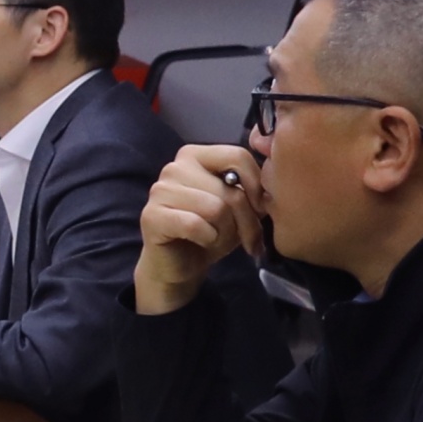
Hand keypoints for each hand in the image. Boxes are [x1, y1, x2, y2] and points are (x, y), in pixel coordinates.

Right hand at [137, 144, 268, 314]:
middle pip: (229, 189)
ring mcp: (160, 190)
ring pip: (215, 208)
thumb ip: (251, 191)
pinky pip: (196, 225)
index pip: (237, 155)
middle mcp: (175, 167)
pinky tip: (202, 242)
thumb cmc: (211, 232)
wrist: (179, 265)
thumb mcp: (239, 208)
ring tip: (219, 239)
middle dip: (245, 220)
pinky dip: (208, 239)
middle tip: (246, 238)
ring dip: (226, 232)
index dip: (256, 186)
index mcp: (195, 156)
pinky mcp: (151, 216)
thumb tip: (271, 189)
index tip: (260, 209)